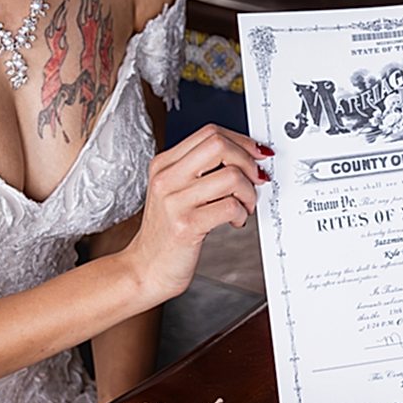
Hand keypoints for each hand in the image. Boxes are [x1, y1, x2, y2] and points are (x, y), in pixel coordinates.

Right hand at [124, 124, 267, 303]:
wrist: (145, 270)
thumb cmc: (167, 233)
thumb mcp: (176, 192)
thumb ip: (201, 171)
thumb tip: (245, 156)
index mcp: (164, 164)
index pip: (210, 133)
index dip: (241, 141)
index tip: (257, 154)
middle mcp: (166, 178)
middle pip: (219, 145)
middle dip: (247, 161)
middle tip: (255, 179)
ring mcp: (174, 202)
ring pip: (231, 176)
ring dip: (249, 192)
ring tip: (244, 206)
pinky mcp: (186, 226)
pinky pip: (230, 206)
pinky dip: (242, 213)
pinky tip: (235, 221)